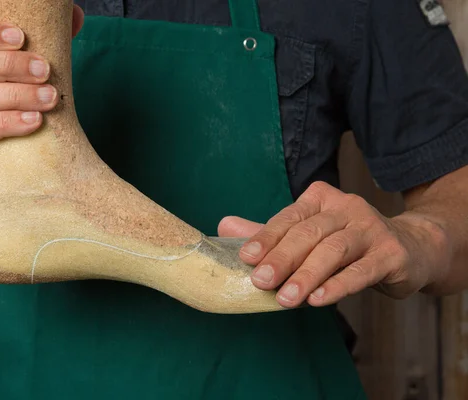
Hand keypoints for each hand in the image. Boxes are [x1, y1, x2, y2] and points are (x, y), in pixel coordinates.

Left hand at [218, 182, 447, 307]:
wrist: (410, 249)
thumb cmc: (347, 243)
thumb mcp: (307, 234)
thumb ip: (268, 233)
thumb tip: (223, 225)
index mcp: (321, 199)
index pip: (289, 217)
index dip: (267, 237)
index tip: (246, 258)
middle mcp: (347, 207)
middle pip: (309, 233)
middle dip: (283, 258)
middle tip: (260, 282)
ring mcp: (371, 229)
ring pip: (334, 250)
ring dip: (307, 275)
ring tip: (285, 299)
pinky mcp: (391, 254)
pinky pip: (361, 270)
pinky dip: (338, 285)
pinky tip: (318, 300)